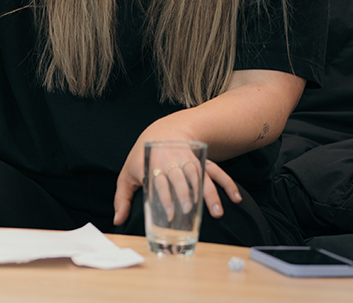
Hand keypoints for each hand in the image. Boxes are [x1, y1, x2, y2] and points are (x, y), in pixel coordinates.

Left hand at [112, 134, 241, 225]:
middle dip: (185, 194)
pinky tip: (235, 198)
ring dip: (209, 194)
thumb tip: (117, 220)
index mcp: (152, 165)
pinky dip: (227, 184)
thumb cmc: (143, 157)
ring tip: (216, 212)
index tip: (170, 214)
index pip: (160, 182)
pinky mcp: (202, 162)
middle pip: (180, 178)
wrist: (163, 132)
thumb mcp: (127, 174)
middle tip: (189, 211)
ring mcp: (189, 161)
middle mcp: (172, 162)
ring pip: (201, 176)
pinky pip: (217, 172)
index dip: (166, 197)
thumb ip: (123, 198)